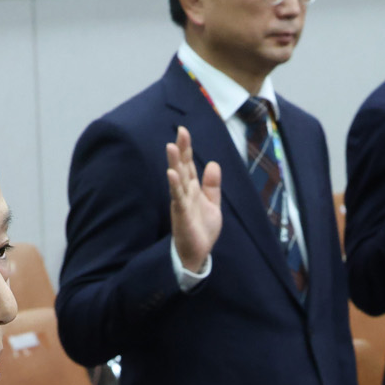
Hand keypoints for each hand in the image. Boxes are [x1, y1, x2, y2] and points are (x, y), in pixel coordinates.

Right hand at [166, 126, 222, 273]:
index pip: (188, 165)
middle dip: (181, 150)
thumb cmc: (201, 229)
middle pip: (182, 167)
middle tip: (180, 132)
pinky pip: (178, 197)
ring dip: (174, 163)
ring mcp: (181, 202)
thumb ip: (212, 185)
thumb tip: (213, 163)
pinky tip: (171, 174)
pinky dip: (174, 185)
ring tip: (171, 147)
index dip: (186, 148)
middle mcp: (184, 192)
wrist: (198, 253)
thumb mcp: (212, 204)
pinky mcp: (181, 214)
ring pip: (177, 179)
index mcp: (192, 189)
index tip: (183, 131)